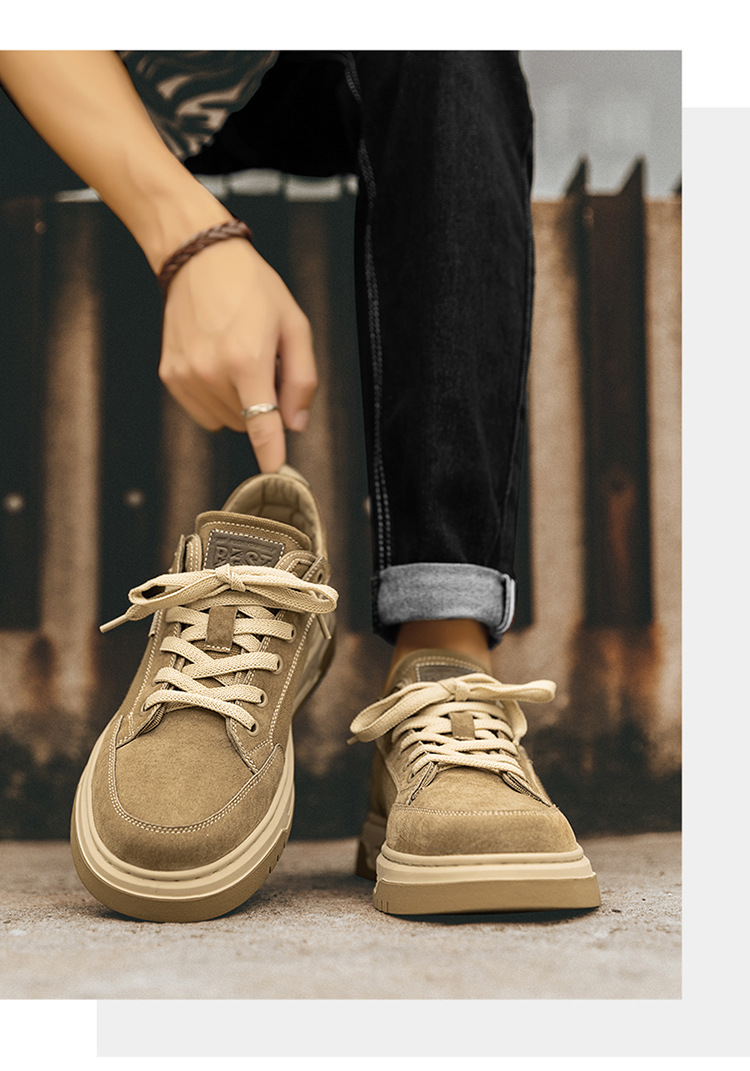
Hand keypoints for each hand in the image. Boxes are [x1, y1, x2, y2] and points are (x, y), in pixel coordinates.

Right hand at [158, 236, 316, 471]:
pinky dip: (216, 398)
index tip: (276, 475)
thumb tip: (296, 424)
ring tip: (238, 358)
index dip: (272, 455)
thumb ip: (302, 379)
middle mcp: (211, 373)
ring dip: (238, 403)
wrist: (199, 259)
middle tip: (262, 364)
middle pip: (247, 423)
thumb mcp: (295, 325)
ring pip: (225, 421)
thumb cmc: (252, 288)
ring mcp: (186, 376)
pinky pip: (203, 411)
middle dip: (261, 404)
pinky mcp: (170, 376)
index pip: (261, 426)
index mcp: (246, 360)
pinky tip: (218, 364)